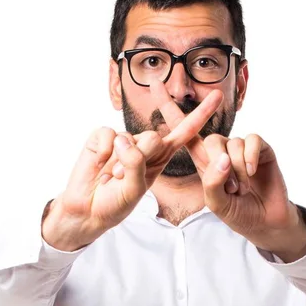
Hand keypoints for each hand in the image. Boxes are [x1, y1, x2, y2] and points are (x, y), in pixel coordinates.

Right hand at [49, 89, 223, 242]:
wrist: (87, 209)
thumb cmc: (115, 203)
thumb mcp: (134, 190)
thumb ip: (136, 164)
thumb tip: (123, 139)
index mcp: (161, 157)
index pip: (185, 132)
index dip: (201, 114)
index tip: (218, 95)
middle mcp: (144, 145)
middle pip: (153, 137)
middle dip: (141, 158)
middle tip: (125, 177)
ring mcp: (123, 140)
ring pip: (129, 136)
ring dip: (120, 161)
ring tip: (111, 177)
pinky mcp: (102, 138)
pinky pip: (106, 134)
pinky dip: (102, 152)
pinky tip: (98, 164)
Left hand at [145, 77, 301, 246]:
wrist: (264, 221)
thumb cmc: (236, 212)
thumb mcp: (215, 202)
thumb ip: (212, 183)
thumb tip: (223, 159)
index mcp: (203, 159)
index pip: (182, 128)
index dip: (169, 106)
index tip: (155, 83)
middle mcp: (221, 149)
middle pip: (211, 139)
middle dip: (220, 166)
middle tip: (230, 190)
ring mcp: (241, 147)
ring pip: (233, 143)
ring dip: (237, 170)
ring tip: (241, 188)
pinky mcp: (261, 149)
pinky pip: (252, 141)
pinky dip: (251, 157)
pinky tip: (252, 173)